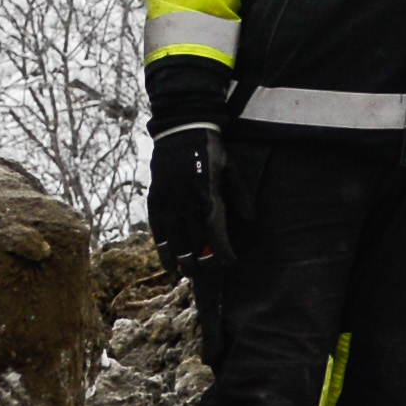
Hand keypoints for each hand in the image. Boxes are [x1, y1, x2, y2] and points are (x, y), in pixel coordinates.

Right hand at [147, 123, 227, 280]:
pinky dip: (163, 248)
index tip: (230, 262)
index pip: (215, 233)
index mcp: (207, 195)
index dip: (222, 251)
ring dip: (182, 260)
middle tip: (210, 273)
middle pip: (195, 242)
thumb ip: (240, 195)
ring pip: (174, 241)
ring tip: (189, 273)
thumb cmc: (211, 151)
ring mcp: (168, 202)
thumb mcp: (231, 169)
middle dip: (204, 261)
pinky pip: (158, 231)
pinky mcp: (155, 201)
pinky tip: (168, 262)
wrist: (180, 131)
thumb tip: (251, 220)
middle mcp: (186, 202)